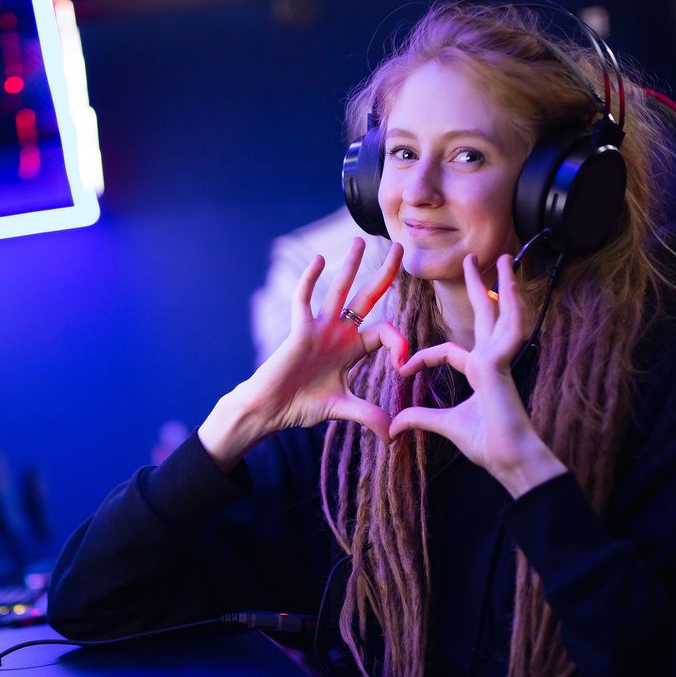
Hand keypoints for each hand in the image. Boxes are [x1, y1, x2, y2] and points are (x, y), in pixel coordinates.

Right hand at [199, 238, 406, 470]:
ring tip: (362, 240)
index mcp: (352, 349)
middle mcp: (338, 332)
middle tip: (400, 248)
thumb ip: (370, 416)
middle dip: (385, 274)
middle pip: (367, 297)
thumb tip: (396, 436)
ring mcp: (318, 328)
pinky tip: (318, 260)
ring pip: (339, 291)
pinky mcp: (298, 330)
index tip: (404, 364)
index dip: (399, 343)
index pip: (385, 332)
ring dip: (351, 266)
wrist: (271, 409)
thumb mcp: (344, 409)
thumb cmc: (302, 406)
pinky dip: (310, 280)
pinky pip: (304, 300)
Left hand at [388, 254, 566, 497]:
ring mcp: (498, 360)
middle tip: (475, 261)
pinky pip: (505, 331)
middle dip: (480, 289)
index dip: (424, 358)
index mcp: (480, 373)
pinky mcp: (498, 365)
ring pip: (502, 314)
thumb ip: (420, 419)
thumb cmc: (487, 445)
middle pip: (486, 317)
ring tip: (505, 258)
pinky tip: (510, 284)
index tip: (402, 370)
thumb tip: (394, 426)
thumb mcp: (444, 426)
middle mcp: (492, 361)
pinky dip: (511, 307)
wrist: (511, 459)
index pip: (449, 353)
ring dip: (504, 286)